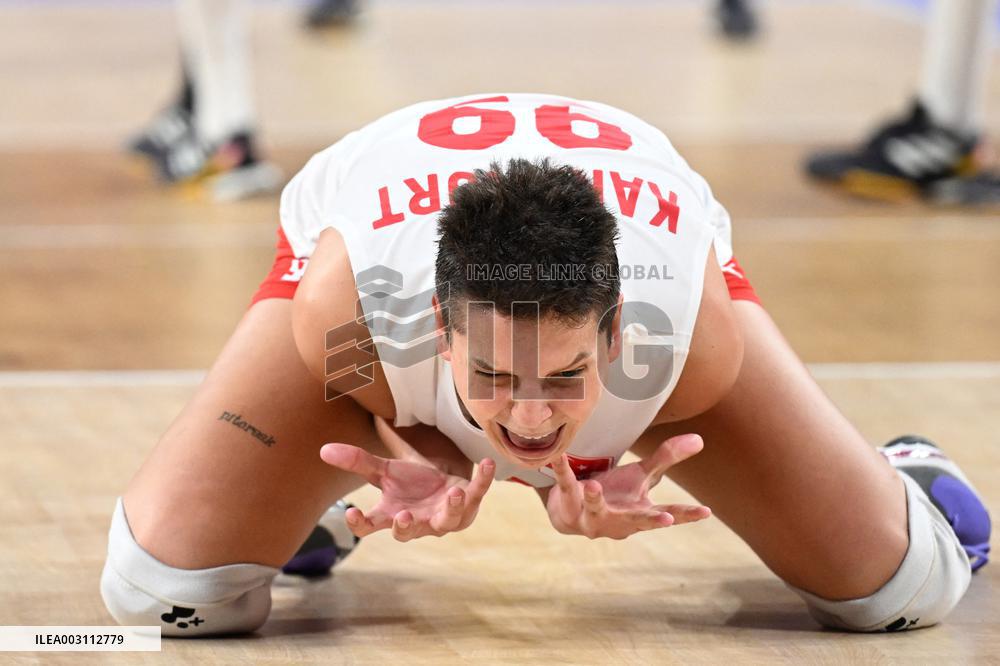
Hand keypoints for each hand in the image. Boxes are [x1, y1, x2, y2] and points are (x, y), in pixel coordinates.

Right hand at [320, 443, 494, 540]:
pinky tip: (486, 464)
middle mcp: (417, 522)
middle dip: (406, 526)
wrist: (445, 484)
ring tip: (455, 493)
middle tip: (404, 516)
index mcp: (392, 514)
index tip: (352, 513)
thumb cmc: (412, 483)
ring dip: (452, 508)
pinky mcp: (468, 507)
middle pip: (407, 532)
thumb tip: (324, 449)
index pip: (369, 527)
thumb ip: (359, 461)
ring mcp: (444, 518)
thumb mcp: (386, 470)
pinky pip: (477, 495)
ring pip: (447, 521)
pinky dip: (482, 480)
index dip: (360, 524)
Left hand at [545, 433, 710, 539]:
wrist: (573, 513)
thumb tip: (700, 439)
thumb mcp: (641, 478)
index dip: (686, 515)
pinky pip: (566, 484)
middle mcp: (619, 521)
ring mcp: (592, 515)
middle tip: (665, 519)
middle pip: (637, 520)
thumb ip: (667, 459)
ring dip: (596, 499)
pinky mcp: (569, 501)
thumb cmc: (615, 496)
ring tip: (594, 485)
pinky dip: (561, 470)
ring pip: (596, 507)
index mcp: (640, 514)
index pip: (668, 514)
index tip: (705, 512)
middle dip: (650, 520)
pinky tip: (556, 456)